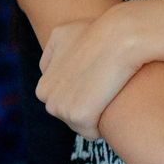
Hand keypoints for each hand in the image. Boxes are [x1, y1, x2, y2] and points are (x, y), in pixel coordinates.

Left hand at [36, 8, 144, 139]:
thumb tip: (52, 67)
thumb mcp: (65, 33)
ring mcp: (58, 105)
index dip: (85, 92)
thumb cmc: (102, 31)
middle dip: (87, 106)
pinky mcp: (77, 115)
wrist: (120, 35)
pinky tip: (112, 105)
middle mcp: (44, 92)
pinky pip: (90, 132)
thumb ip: (54, 53)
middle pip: (68, 113)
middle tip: (107, 88)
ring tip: (109, 94)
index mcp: (43, 78)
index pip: (63, 99)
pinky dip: (103, 125)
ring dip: (95, 116)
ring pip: (78, 124)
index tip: (99, 80)